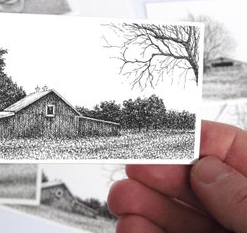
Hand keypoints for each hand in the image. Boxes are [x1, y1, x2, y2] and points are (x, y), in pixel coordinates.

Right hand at [108, 120, 246, 232]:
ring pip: (172, 212)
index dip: (194, 139)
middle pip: (192, 181)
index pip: (228, 149)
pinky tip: (131, 224)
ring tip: (122, 196)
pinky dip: (141, 230)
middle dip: (157, 171)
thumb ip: (242, 196)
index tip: (162, 135)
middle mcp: (235, 213)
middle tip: (135, 166)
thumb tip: (205, 168)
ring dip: (141, 201)